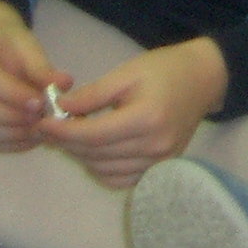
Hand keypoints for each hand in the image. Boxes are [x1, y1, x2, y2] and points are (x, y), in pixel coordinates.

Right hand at [0, 1, 66, 150]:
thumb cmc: (10, 45)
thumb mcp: (28, 45)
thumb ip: (42, 66)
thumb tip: (64, 84)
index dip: (15, 95)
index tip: (41, 103)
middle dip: (12, 118)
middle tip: (41, 120)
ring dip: (10, 135)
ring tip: (39, 131)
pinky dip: (6, 144)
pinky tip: (29, 139)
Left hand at [39, 38, 228, 187]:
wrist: (205, 78)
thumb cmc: (166, 69)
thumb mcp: (127, 72)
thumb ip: (92, 94)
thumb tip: (59, 111)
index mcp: (147, 117)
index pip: (92, 135)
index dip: (62, 132)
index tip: (41, 124)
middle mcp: (154, 145)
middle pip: (95, 154)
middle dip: (67, 142)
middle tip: (50, 128)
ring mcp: (159, 160)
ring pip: (104, 170)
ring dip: (82, 156)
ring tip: (72, 137)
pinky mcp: (161, 167)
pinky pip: (121, 179)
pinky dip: (102, 169)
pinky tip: (97, 151)